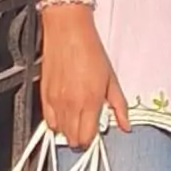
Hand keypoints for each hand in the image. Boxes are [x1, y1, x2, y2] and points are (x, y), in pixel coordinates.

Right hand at [40, 7, 130, 147]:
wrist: (68, 30)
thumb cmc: (89, 48)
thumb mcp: (111, 77)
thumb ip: (119, 105)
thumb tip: (126, 124)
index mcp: (90, 101)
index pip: (88, 138)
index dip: (93, 137)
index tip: (96, 128)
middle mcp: (71, 104)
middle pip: (73, 140)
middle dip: (82, 135)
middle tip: (88, 122)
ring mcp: (56, 101)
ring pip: (60, 133)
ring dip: (69, 129)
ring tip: (77, 114)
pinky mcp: (44, 95)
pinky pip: (48, 121)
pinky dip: (56, 121)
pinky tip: (64, 110)